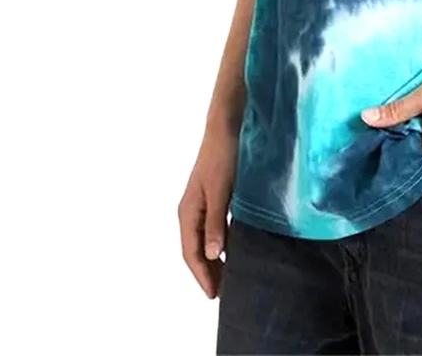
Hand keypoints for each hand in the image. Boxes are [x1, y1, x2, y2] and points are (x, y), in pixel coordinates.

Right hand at [178, 121, 238, 298]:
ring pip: (205, 240)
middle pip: (195, 249)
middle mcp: (191, 211)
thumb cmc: (223, 156)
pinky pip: (214, 228)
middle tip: (223, 293)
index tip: (214, 295)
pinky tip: (234, 248)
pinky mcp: (215, 197)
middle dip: (207, 272)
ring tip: (228, 277)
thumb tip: (211, 254)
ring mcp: (202, 203)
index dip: (202, 275)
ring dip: (214, 259)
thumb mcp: (221, 190)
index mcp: (187, 212)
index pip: (191, 252)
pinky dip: (221, 242)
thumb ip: (216, 221)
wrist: (226, 126)